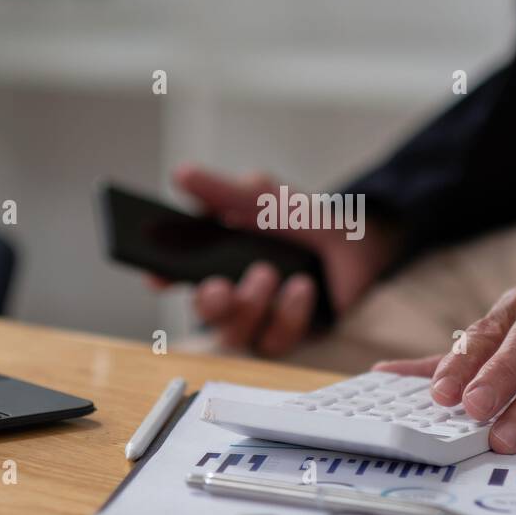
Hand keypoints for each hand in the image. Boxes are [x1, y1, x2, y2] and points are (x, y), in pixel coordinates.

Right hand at [150, 165, 398, 354]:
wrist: (358, 241)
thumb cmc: (303, 221)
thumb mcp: (264, 196)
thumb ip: (224, 191)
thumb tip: (181, 174)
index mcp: (216, 259)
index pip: (177, 275)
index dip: (162, 278)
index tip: (157, 276)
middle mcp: (232, 293)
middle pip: (204, 313)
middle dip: (208, 302)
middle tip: (218, 286)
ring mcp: (258, 319)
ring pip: (235, 333)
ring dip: (250, 304)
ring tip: (268, 272)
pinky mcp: (287, 336)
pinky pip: (276, 339)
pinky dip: (289, 312)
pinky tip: (301, 287)